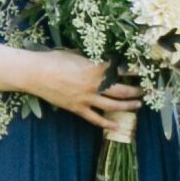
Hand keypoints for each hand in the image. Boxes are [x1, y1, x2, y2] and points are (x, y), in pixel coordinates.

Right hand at [22, 51, 141, 141]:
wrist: (34, 73)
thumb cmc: (54, 59)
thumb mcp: (77, 54)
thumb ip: (93, 59)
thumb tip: (106, 58)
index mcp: (95, 68)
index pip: (120, 70)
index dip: (134, 70)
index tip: (144, 70)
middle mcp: (93, 85)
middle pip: (121, 91)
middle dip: (136, 91)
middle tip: (145, 90)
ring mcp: (85, 99)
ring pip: (112, 106)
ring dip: (128, 106)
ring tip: (138, 105)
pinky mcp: (76, 108)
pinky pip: (94, 119)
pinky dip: (106, 123)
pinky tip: (117, 126)